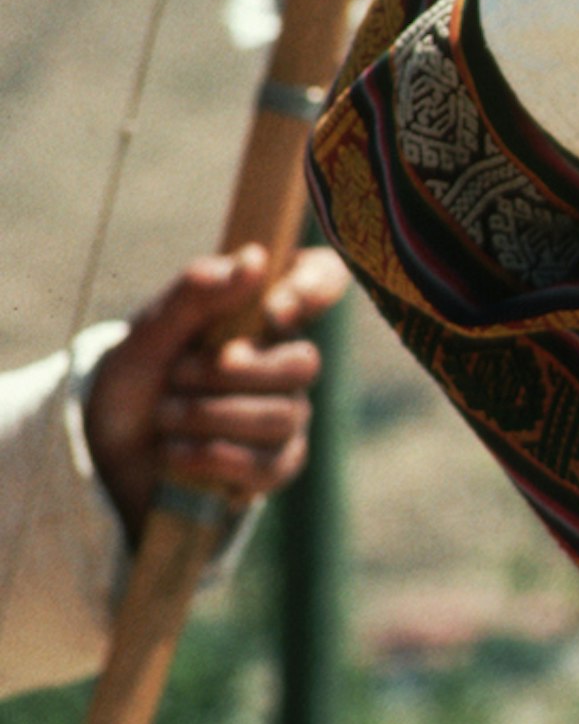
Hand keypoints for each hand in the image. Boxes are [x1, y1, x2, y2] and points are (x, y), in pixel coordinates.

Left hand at [83, 244, 350, 539]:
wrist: (109, 447)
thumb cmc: (136, 377)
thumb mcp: (149, 331)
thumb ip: (196, 293)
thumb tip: (254, 259)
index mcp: (263, 310)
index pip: (323, 278)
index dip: (313, 290)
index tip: (271, 311)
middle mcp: (286, 359)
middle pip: (304, 364)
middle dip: (230, 374)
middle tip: (176, 375)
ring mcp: (287, 413)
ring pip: (282, 417)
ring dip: (208, 417)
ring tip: (163, 416)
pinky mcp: (276, 463)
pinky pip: (270, 465)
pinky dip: (214, 459)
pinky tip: (176, 454)